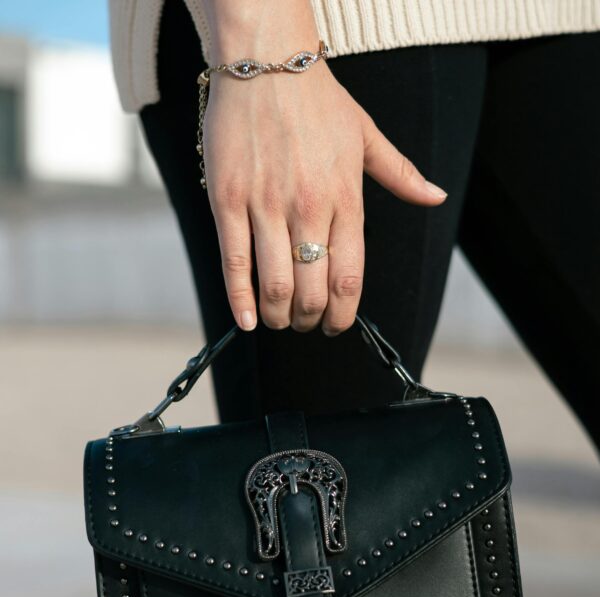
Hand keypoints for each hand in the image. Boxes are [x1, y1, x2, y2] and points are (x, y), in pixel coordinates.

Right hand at [203, 58, 446, 335]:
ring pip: (275, 283)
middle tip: (304, 323)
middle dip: (310, 320)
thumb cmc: (317, 101)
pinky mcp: (228, 199)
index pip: (349, 279)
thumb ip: (401, 173)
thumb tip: (436, 197)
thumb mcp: (367, 134)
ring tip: (279, 320)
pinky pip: (234, 261)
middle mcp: (309, 208)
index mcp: (347, 199)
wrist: (265, 61)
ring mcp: (266, 205)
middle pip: (312, 290)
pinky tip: (248, 320)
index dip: (343, 314)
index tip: (335, 326)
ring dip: (279, 315)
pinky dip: (239, 299)